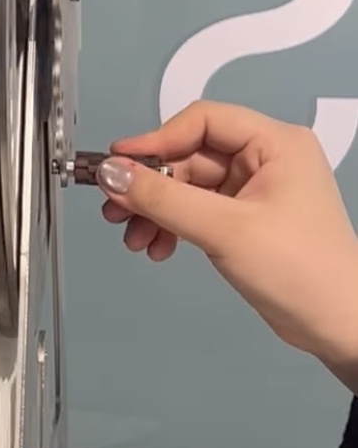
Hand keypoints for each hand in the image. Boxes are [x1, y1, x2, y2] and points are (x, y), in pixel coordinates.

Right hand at [97, 102, 357, 391]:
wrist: (338, 325)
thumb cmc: (300, 270)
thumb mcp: (224, 229)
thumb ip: (163, 199)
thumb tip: (113, 173)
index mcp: (276, 143)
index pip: (203, 121)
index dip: (157, 139)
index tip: (118, 163)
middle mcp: (268, 159)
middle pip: (192, 156)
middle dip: (151, 185)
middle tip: (115, 209)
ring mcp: (258, 191)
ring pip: (191, 187)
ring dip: (158, 210)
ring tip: (133, 238)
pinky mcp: (249, 221)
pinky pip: (200, 211)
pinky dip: (175, 226)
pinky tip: (158, 247)